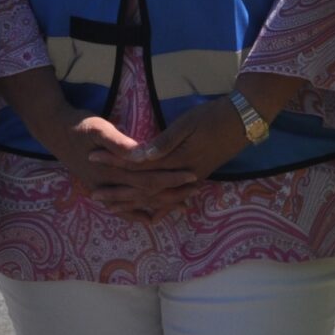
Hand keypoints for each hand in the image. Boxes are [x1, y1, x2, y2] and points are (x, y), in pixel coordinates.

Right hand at [48, 113, 197, 219]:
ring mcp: (105, 190)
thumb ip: (118, 143)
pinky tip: (152, 218)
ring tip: (183, 205)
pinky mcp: (102, 188)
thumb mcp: (98, 128)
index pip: (149, 178)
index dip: (171, 177)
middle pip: (147, 193)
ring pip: (138, 203)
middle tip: (196, 189)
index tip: (192, 175)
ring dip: (160, 205)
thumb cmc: (79, 126)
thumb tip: (139, 155)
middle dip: (173, 192)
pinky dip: (137, 214)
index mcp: (114, 170)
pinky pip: (122, 208)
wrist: (55, 132)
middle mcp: (110, 185)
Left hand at [93, 99, 247, 217]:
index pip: (138, 164)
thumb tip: (139, 156)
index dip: (114, 162)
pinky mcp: (196, 178)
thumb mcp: (187, 124)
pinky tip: (152, 218)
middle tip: (94, 195)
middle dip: (119, 192)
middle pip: (144, 187)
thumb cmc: (212, 116)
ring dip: (135, 203)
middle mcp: (181, 175)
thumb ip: (164, 142)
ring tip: (113, 208)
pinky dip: (162, 209)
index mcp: (175, 159)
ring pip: (157, 198)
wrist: (241, 120)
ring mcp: (190, 179)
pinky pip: (174, 200)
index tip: (92, 157)